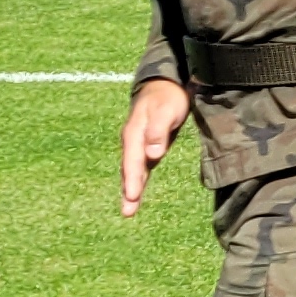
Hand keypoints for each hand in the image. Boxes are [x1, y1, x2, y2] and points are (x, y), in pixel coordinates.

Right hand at [117, 79, 189, 217]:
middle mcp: (132, 141)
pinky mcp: (146, 147)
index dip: (132, 179)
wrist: (164, 85)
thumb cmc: (167, 97)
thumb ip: (158, 131)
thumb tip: (152, 154)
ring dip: (130, 189)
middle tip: (128, 212)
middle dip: (129, 190)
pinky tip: (134, 195)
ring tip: (129, 210)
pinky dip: (136, 181)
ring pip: (133, 170)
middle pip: (130, 169)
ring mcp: (138, 145)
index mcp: (135, 133)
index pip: (133, 160)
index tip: (133, 196)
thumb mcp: (166, 110)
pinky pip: (139, 167)